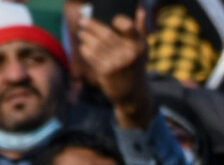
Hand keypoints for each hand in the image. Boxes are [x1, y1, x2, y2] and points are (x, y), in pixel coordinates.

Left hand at [78, 7, 151, 127]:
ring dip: (85, 36)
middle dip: (91, 25)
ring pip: (95, 43)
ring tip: (82, 33)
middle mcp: (130, 54)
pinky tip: (86, 47)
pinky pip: (90, 54)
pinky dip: (85, 49)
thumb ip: (140, 29)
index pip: (127, 25)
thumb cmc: (135, 67)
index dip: (118, 20)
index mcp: (140, 46)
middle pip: (105, 33)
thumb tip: (140, 10)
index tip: (111, 19)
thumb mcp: (142, 50)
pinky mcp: (106, 71)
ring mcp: (118, 63)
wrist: (133, 95)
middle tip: (82, 21)